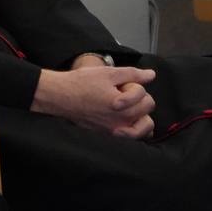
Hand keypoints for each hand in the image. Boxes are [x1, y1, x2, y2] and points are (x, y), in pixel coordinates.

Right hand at [31, 66, 156, 138]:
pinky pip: (133, 136)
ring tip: (130, 106)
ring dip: (143, 114)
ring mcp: (116, 131)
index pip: (143, 94)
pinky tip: (131, 121)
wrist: (60, 96)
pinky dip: (136, 129)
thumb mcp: (108, 73)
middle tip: (121, 92)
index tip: (120, 83)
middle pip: (147, 107)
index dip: (133, 84)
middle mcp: (122, 122)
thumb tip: (151, 75)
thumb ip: (133, 74)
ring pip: (145, 126)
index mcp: (123, 106)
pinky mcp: (109, 135)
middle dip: (138, 97)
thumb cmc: (80, 83)